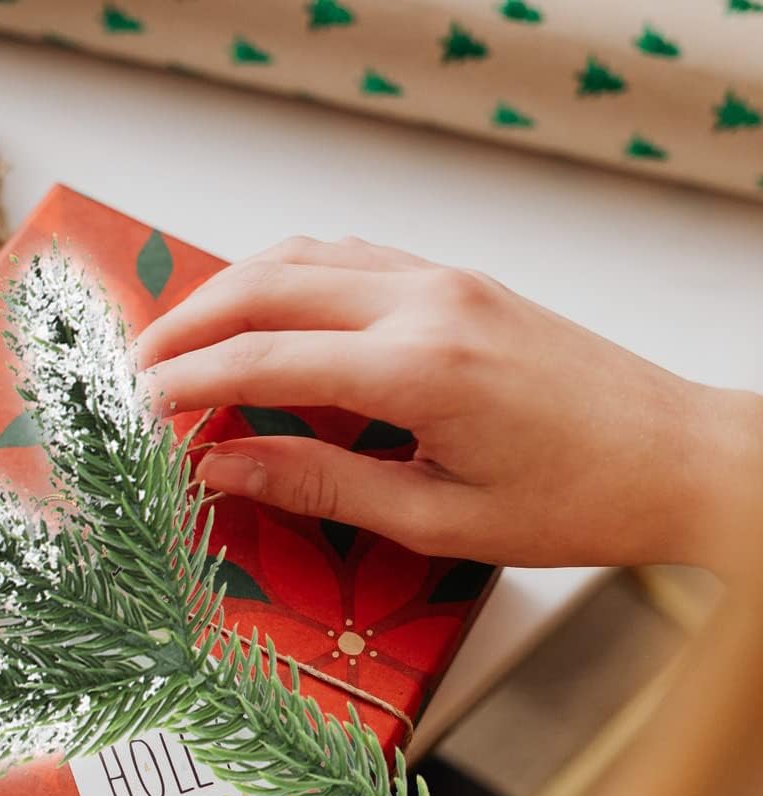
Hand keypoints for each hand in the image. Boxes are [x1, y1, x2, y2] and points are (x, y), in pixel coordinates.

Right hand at [135, 237, 761, 571]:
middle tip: (138, 371)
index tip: (137, 406)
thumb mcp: (438, 520)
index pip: (266, 359)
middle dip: (188, 325)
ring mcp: (445, 280)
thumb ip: (322, 486)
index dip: (188, 382)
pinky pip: (348, 260)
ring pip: (304, 258)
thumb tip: (224, 467)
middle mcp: (428, 303)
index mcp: (422, 369)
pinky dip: (286, 281)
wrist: (676, 456)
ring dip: (231, 292)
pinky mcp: (458, 281)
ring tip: (184, 342)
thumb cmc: (575, 501)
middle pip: (268, 286)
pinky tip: (263, 317)